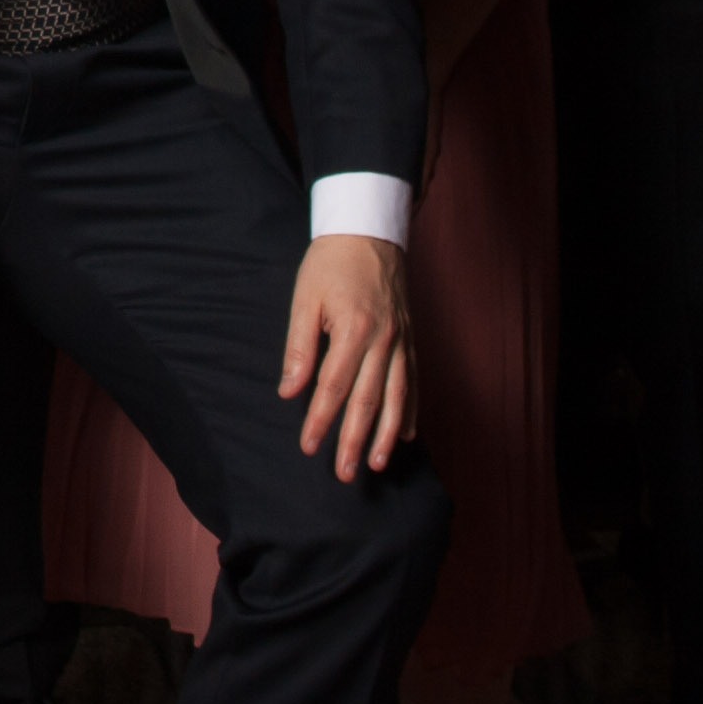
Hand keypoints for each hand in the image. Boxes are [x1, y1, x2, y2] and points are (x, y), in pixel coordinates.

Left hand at [277, 234, 412, 479]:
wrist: (369, 230)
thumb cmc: (330, 263)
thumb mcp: (304, 298)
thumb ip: (299, 346)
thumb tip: (288, 391)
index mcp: (354, 329)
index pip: (334, 386)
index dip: (321, 420)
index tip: (309, 447)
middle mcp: (384, 340)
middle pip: (369, 400)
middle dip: (356, 441)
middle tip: (344, 473)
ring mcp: (402, 341)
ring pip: (397, 397)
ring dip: (387, 434)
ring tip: (378, 465)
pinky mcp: (411, 339)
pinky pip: (414, 381)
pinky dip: (410, 410)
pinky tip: (405, 434)